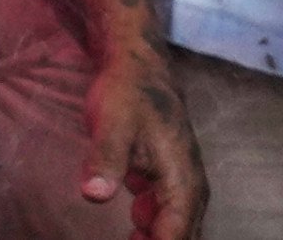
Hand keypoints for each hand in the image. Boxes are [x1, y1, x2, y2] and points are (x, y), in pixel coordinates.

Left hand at [69, 0, 206, 237]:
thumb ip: (105, 159)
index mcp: (181, 175)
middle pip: (184, 233)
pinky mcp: (167, 176)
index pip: (176, 232)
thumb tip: (94, 195)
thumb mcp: (111, 122)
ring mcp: (180, 179)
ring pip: (178, 226)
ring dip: (158, 239)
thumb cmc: (126, 90)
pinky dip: (154, 230)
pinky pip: (168, 214)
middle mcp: (189, 182)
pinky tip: (133, 232)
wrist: (135, 60)